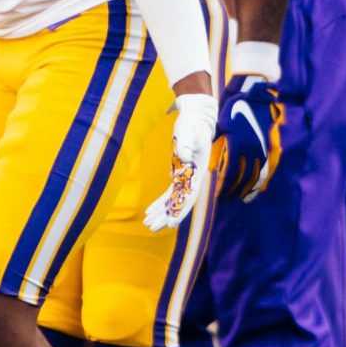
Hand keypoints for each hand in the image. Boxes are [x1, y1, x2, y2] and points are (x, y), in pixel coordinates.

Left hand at [144, 92, 217, 229]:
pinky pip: (169, 193)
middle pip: (179, 202)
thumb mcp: (190, 131)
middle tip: (152, 227)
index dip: (180, 210)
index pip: (189, 197)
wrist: (196, 118)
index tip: (171, 223)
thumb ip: (187, 143)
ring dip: (161, 212)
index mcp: (197, 172)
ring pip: (173, 200)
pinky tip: (149, 211)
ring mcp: (186, 177)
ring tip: (148, 224)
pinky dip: (160, 202)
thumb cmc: (193, 124)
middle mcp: (193, 178)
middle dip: (166, 216)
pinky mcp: (179, 173)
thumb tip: (183, 156)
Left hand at [217, 74, 284, 200]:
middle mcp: (251, 149)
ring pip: (257, 175)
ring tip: (241, 197)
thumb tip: (211, 159)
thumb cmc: (234, 108)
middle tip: (227, 199)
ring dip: (248, 188)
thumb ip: (218, 143)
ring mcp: (263, 148)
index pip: (230, 173)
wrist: (256, 95)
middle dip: (235, 190)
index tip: (219, 194)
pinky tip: (257, 188)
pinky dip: (262, 180)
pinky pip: (267, 169)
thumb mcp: (222, 125)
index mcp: (237, 144)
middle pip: (244, 178)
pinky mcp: (270, 147)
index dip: (225, 186)